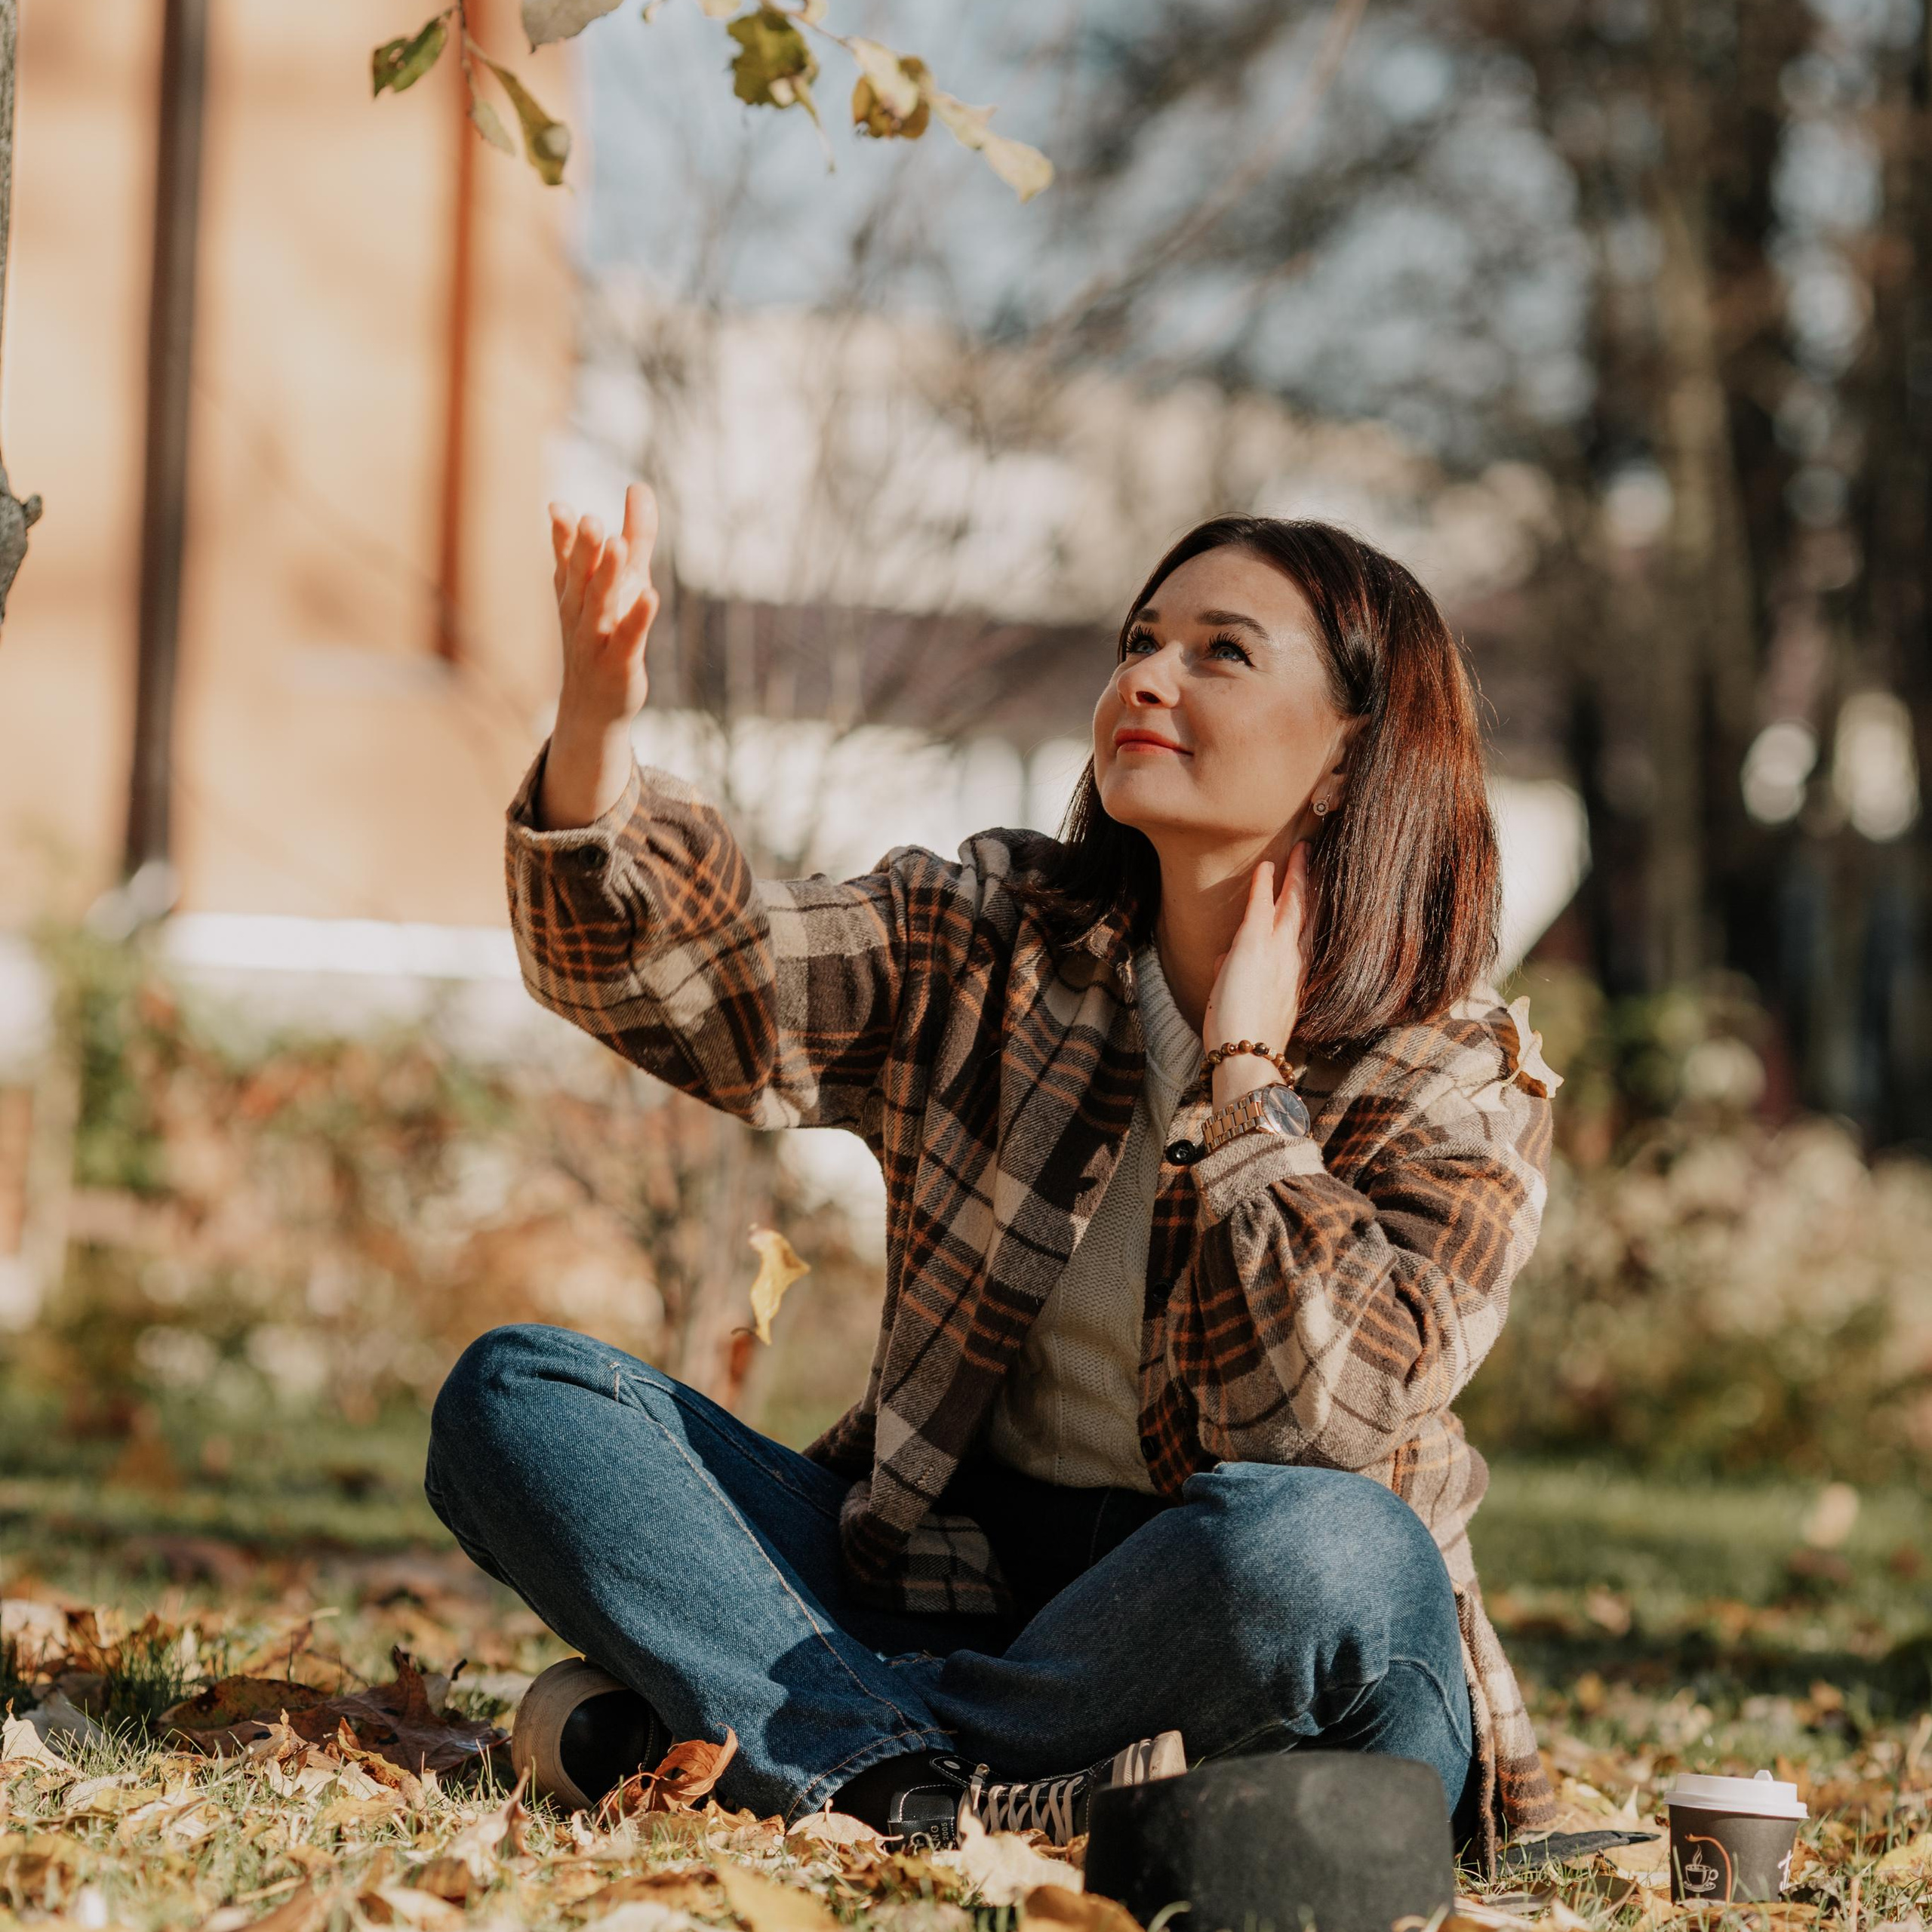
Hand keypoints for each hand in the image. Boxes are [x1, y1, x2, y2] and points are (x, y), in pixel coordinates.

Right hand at [551, 482, 659, 731]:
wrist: (594, 705)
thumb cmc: (606, 632)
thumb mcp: (623, 580)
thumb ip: (634, 535)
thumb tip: (639, 487)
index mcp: (575, 591)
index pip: (566, 558)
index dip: (562, 535)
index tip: (557, 508)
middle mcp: (580, 612)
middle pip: (581, 576)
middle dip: (584, 548)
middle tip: (590, 520)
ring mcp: (596, 639)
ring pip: (599, 605)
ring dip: (607, 577)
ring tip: (617, 545)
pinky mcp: (619, 663)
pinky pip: (628, 639)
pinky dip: (637, 619)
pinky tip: (652, 597)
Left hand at [1202, 843, 1310, 1107]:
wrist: (1247, 1058)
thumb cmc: (1245, 1040)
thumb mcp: (1245, 1003)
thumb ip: (1237, 974)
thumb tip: (1227, 958)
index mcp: (1295, 978)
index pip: (1305, 935)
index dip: (1310, 910)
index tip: (1312, 891)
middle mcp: (1295, 962)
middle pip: (1309, 913)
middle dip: (1311, 882)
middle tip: (1313, 857)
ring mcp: (1278, 953)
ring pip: (1295, 904)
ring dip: (1297, 875)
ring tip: (1301, 850)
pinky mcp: (1255, 947)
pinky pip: (1263, 906)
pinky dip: (1265, 884)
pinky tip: (1267, 866)